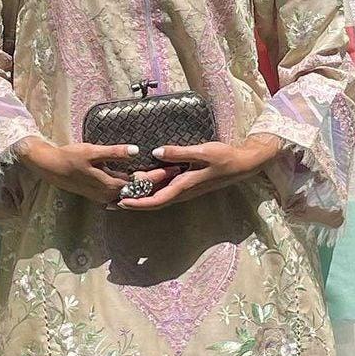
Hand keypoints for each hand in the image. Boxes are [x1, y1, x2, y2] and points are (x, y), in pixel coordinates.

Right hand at [15, 135, 171, 207]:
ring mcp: (105, 197)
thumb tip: (136, 150)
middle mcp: (110, 194)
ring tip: (164, 178)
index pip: (141, 182)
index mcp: (111, 184)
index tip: (174, 167)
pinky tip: (143, 184)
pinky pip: (124, 194)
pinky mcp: (101, 195)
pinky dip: (135, 190)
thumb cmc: (71, 157)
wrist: (52, 168)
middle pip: (140, 190)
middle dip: (158, 182)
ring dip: (148, 187)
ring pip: (133, 194)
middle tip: (175, 172)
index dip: (158, 175)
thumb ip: (114, 152)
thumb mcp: (92, 151)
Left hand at [113, 132, 283, 209]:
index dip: (139, 203)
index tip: (122, 203)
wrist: (242, 164)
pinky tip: (143, 182)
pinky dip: (152, 188)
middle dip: (134, 203)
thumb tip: (156, 153)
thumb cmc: (224, 158)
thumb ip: (179, 153)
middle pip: (154, 201)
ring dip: (141, 197)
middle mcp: (183, 191)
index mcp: (184, 186)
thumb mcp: (202, 152)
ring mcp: (185, 189)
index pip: (157, 199)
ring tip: (121, 194)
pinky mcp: (187, 183)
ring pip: (159, 196)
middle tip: (112, 201)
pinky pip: (166, 189)